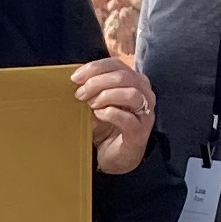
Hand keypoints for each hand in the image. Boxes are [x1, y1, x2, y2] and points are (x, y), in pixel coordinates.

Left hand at [75, 56, 154, 176]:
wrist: (114, 157)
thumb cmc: (107, 127)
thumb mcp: (97, 102)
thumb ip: (92, 88)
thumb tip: (75, 78)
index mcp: (135, 82)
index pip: (117, 65)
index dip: (95, 68)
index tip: (75, 78)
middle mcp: (145, 95)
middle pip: (123, 76)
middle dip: (97, 83)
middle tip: (80, 94)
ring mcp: (145, 114)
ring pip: (131, 94)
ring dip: (106, 96)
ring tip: (91, 105)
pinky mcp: (140, 133)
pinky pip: (128, 119)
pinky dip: (110, 114)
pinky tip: (99, 115)